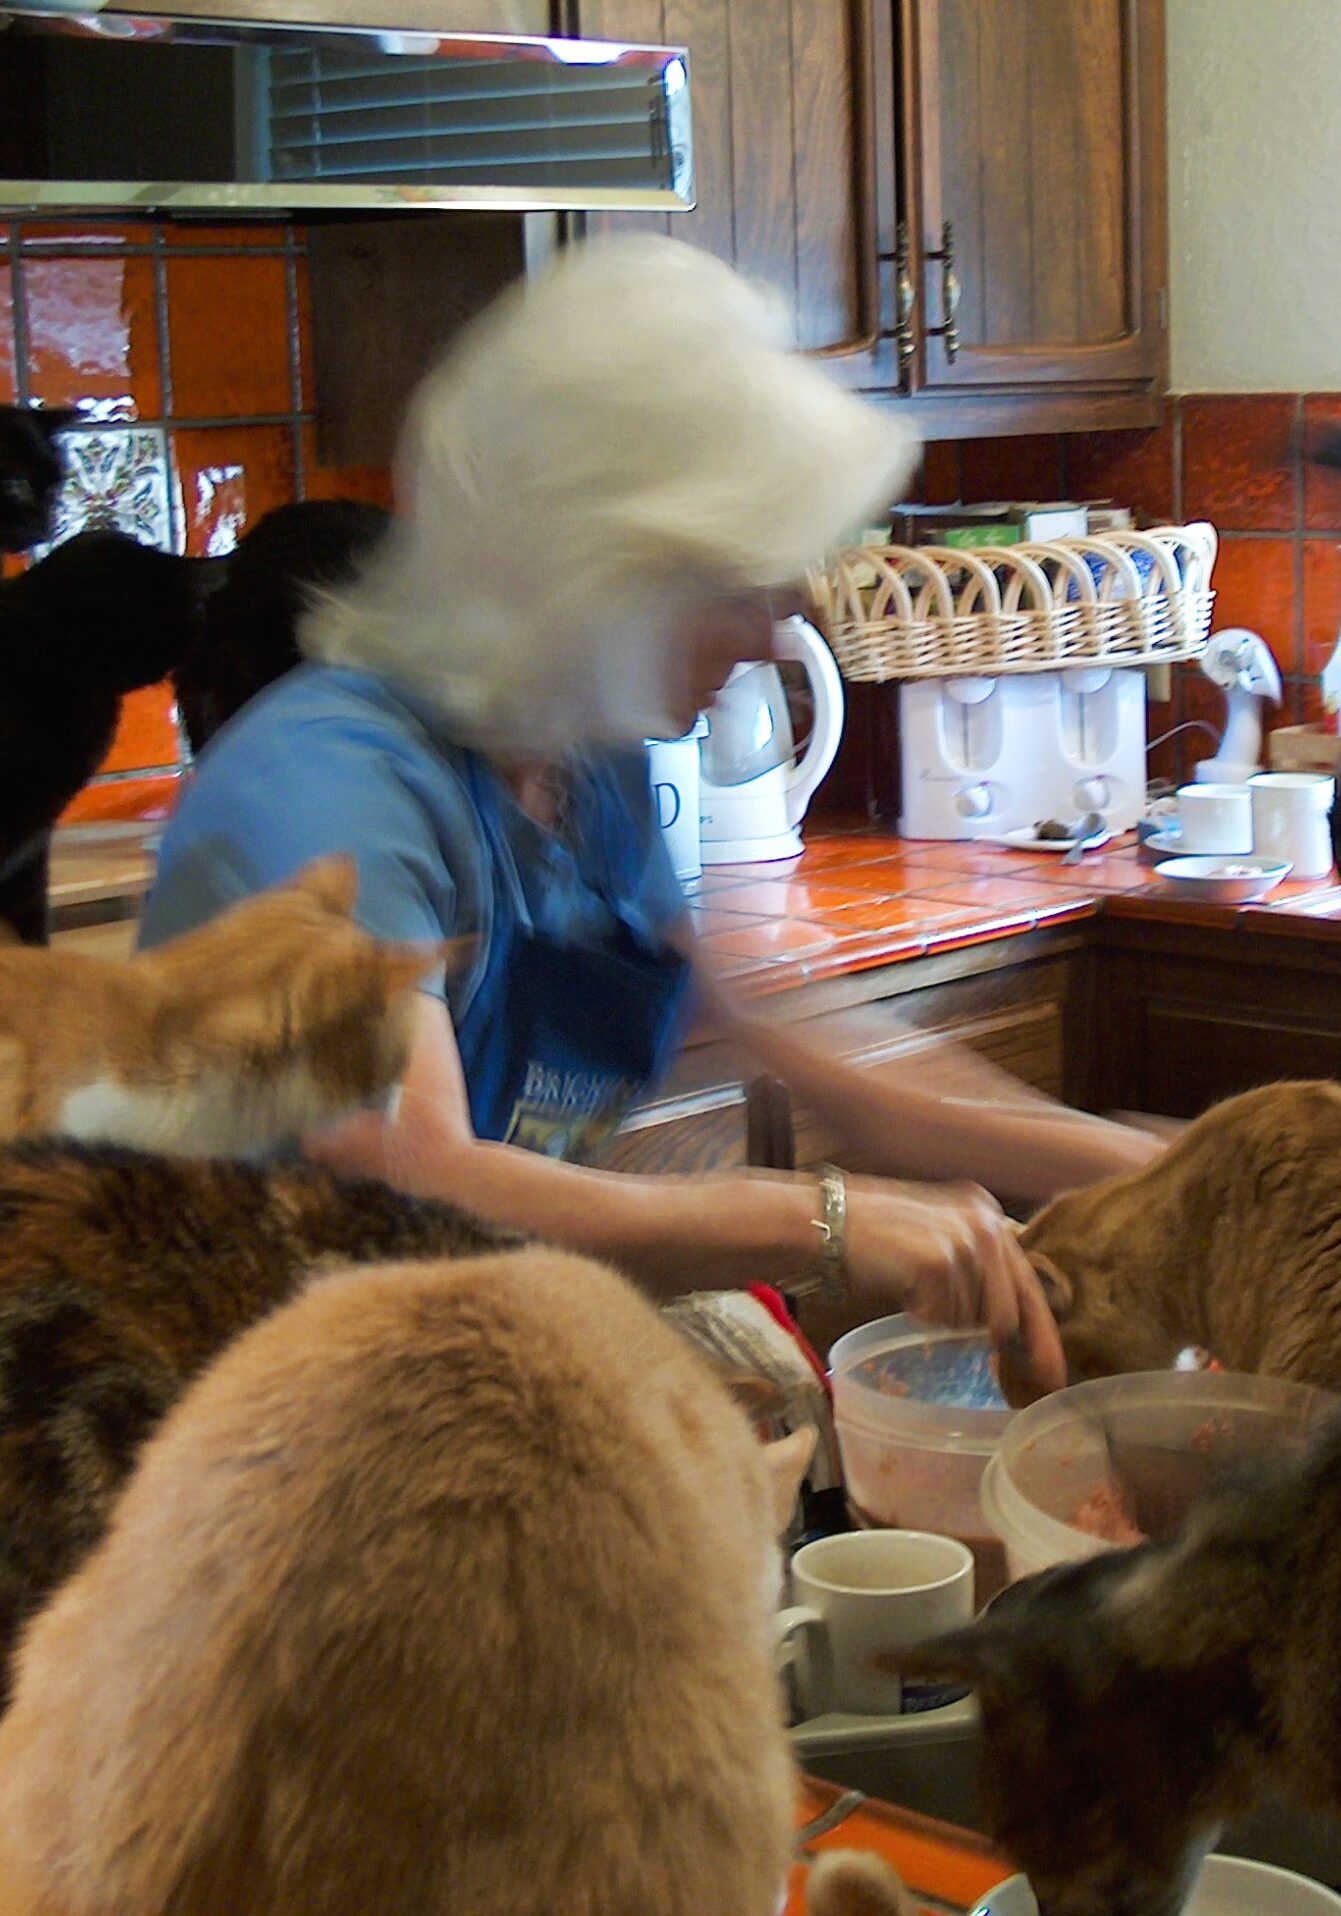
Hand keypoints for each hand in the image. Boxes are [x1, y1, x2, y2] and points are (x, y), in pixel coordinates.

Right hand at [840, 1176, 1065, 1394]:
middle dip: (1009, 1347)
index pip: (1029, 1282)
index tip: (1052, 1373)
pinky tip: (903, 1292)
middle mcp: (984, 1223)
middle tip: (1017, 1380)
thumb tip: (1008, 1324)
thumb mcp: (937, 1236)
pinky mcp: (940, 1264)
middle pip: (1012, 1310)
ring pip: (978, 1321)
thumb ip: (975, 1266)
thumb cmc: (870, 1236)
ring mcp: (964, 1242)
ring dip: (947, 1321)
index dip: (1042, 1332)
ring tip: (915, 1294)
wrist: (823, 1222)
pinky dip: (923, 1317)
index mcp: (987, 1213)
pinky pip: (945, 1320)